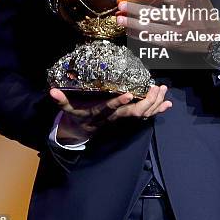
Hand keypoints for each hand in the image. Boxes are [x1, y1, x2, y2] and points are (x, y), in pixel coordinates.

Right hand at [50, 85, 171, 144]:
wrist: (83, 131)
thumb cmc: (77, 115)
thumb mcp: (67, 109)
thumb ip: (61, 100)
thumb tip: (51, 91)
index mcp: (100, 113)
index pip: (111, 108)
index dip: (120, 102)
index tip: (130, 93)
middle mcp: (114, 117)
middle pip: (133, 112)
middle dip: (146, 101)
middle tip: (156, 87)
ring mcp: (122, 119)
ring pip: (142, 114)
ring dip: (154, 103)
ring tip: (163, 89)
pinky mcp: (128, 118)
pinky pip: (145, 116)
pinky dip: (157, 110)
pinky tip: (168, 104)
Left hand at [116, 0, 219, 52]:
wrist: (216, 40)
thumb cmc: (206, 14)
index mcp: (185, 5)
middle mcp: (178, 19)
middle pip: (154, 14)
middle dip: (136, 9)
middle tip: (121, 4)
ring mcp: (174, 33)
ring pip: (150, 28)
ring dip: (133, 23)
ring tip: (119, 18)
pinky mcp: (171, 43)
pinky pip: (152, 40)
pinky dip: (139, 35)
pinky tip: (128, 31)